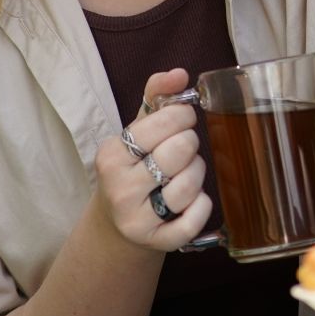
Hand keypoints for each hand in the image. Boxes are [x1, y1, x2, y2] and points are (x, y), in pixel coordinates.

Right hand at [92, 68, 213, 249]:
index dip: (183, 116)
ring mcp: (136, 218)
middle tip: (182, 149)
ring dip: (197, 175)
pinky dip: (202, 206)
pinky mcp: (157, 242)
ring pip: (190, 185)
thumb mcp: (137, 129)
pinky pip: (195, 218)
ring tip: (184, 174)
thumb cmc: (134, 166)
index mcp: (111, 154)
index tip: (182, 120)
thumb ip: (156, 95)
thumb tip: (179, 73)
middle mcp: (119, 188)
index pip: (165, 122)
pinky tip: (192, 200)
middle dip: (190, 145)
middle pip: (180, 151)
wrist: (117, 223)